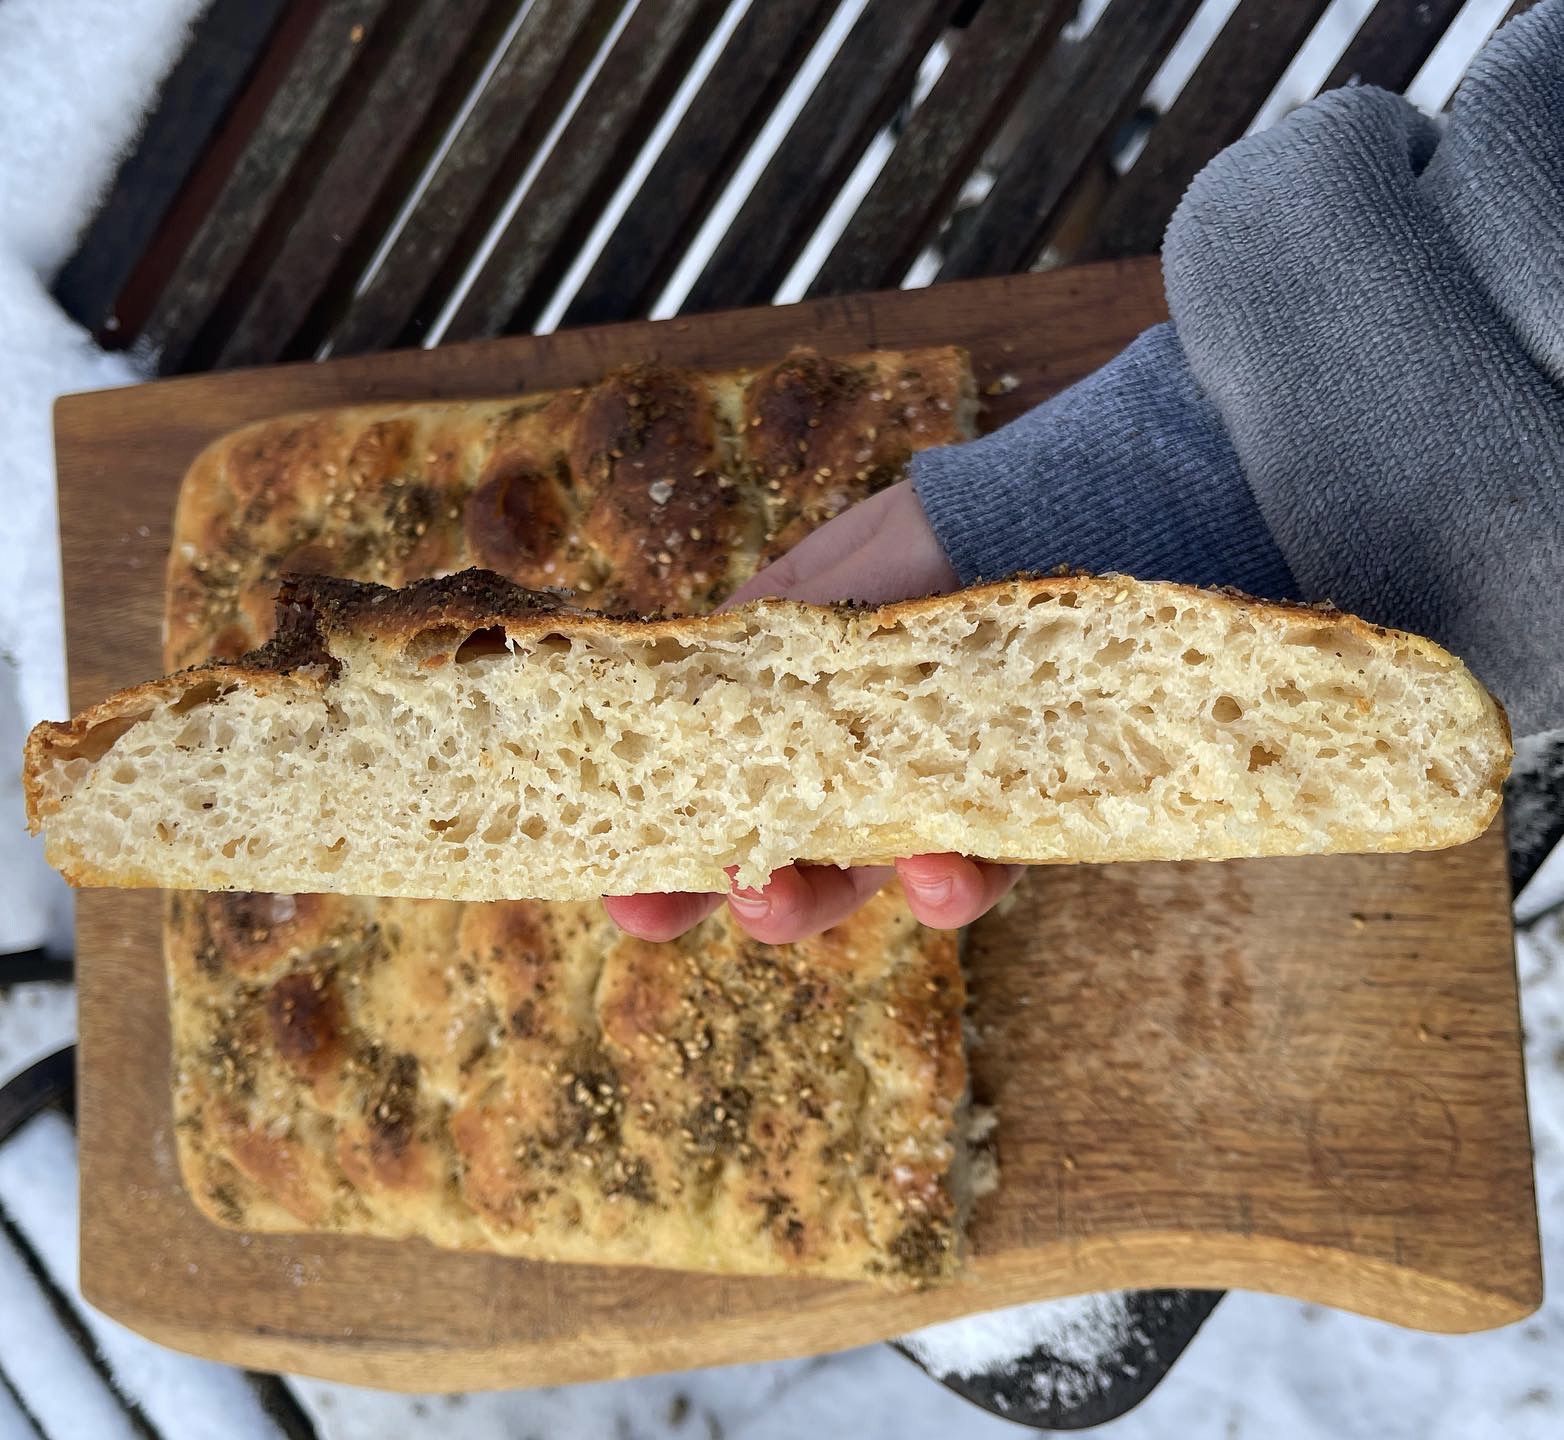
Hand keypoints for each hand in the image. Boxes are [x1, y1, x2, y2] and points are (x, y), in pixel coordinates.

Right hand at [602, 481, 1022, 942]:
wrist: (1034, 522)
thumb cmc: (913, 547)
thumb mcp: (816, 581)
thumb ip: (755, 636)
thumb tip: (669, 681)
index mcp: (787, 729)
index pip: (719, 804)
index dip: (667, 862)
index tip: (624, 896)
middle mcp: (851, 780)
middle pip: (788, 866)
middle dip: (741, 899)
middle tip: (710, 900)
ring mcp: (923, 802)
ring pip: (872, 883)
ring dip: (828, 903)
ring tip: (795, 898)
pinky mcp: (1004, 812)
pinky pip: (981, 869)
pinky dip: (951, 883)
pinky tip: (933, 869)